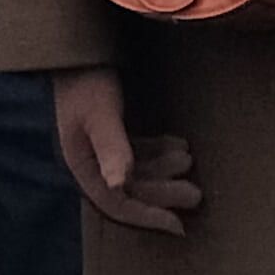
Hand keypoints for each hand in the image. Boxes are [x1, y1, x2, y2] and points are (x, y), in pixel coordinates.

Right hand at [52, 64, 200, 234]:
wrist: (78, 48)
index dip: (147, 217)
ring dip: (163, 170)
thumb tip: (119, 184)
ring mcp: (101, 145)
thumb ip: (112, 147)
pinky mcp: (111, 130)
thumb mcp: (101, 114)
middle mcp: (91, 160)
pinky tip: (180, 146)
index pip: (116, 204)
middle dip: (163, 192)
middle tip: (196, 193)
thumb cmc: (87, 80)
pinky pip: (138, 152)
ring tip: (190, 161)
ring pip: (137, 171)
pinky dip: (158, 152)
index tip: (178, 225)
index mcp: (83, 164)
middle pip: (131, 190)